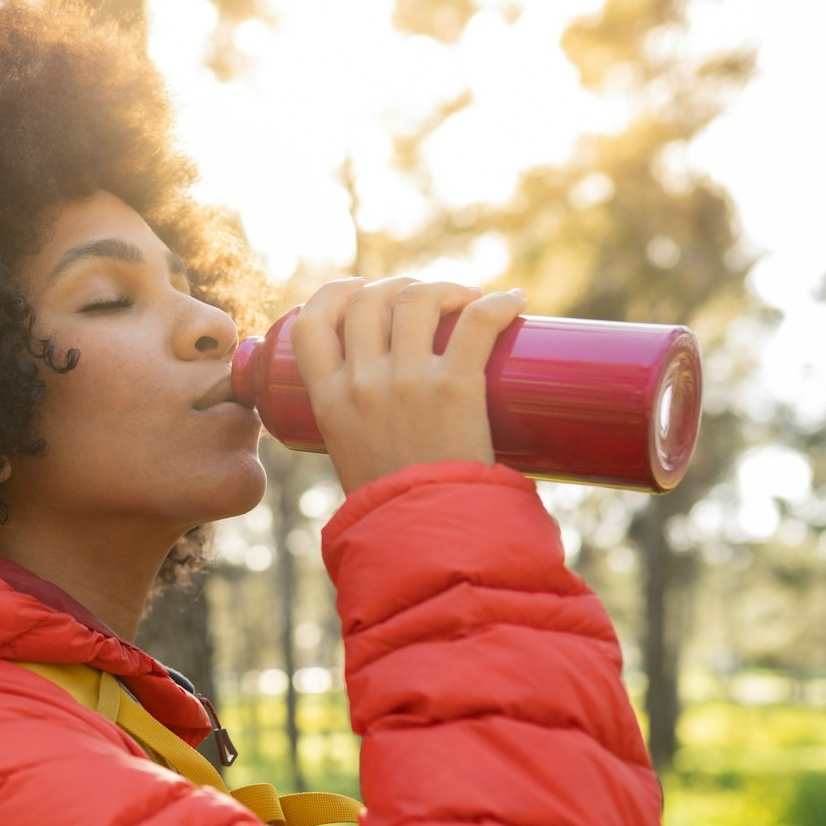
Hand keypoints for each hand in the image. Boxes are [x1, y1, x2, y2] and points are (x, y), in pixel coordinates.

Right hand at [289, 277, 527, 494]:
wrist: (424, 539)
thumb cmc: (393, 509)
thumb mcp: (350, 458)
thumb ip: (357, 428)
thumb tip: (388, 414)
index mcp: (327, 400)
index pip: (311, 323)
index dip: (335, 293)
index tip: (360, 289)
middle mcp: (361, 382)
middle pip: (369, 299)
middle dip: (398, 286)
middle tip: (426, 299)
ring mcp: (406, 382)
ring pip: (417, 299)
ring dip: (444, 288)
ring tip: (467, 300)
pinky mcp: (454, 387)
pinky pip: (476, 323)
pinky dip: (497, 304)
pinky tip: (513, 302)